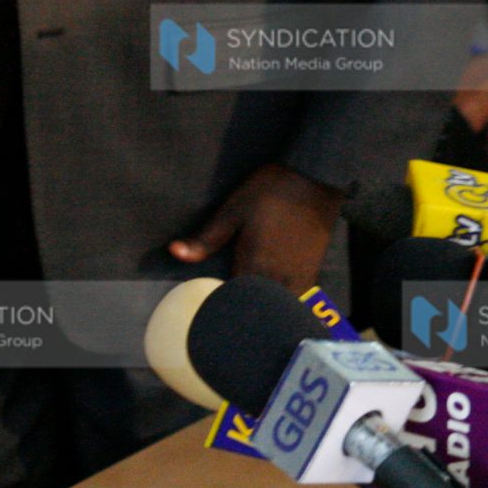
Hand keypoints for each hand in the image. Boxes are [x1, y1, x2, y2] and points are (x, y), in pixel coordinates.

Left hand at [169, 163, 343, 292]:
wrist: (314, 180)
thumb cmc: (268, 192)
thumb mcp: (232, 211)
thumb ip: (206, 239)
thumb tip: (173, 253)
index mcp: (253, 266)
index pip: (233, 302)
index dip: (220, 304)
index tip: (210, 301)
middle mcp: (277, 280)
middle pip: (256, 307)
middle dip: (240, 307)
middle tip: (226, 301)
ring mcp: (298, 280)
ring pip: (276, 306)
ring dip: (262, 305)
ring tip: (248, 298)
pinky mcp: (311, 275)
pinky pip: (294, 300)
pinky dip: (281, 301)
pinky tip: (271, 292)